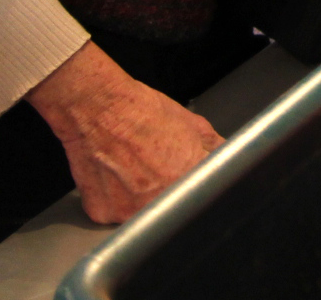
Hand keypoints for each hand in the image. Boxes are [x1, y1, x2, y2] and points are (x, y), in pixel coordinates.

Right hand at [27, 42, 222, 223]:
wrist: (95, 106)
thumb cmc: (139, 109)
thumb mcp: (189, 121)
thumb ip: (212, 145)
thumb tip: (225, 155)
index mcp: (188, 176)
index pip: (202, 192)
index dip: (197, 184)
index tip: (191, 178)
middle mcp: (160, 197)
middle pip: (172, 206)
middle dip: (170, 190)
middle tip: (155, 168)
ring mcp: (130, 209)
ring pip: (143, 213)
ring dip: (142, 198)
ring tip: (132, 170)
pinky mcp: (104, 213)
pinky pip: (115, 213)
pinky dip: (116, 198)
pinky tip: (114, 175)